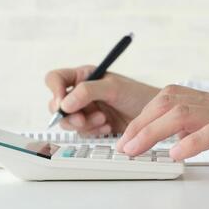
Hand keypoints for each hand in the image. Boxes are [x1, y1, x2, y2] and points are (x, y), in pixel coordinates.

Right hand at [45, 65, 159, 135]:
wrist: (153, 116)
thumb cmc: (137, 94)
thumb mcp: (113, 88)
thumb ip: (88, 91)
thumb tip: (65, 103)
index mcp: (83, 76)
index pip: (56, 79)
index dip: (55, 90)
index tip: (62, 103)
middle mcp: (81, 92)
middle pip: (57, 105)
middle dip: (69, 115)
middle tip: (83, 119)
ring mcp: (86, 109)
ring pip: (68, 121)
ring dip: (85, 124)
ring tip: (104, 120)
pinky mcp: (92, 125)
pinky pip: (81, 132)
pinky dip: (93, 131)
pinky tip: (108, 126)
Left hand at [116, 85, 208, 178]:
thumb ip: (206, 126)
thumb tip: (175, 136)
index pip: (170, 97)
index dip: (144, 114)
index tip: (128, 136)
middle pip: (170, 101)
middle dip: (141, 123)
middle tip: (124, 145)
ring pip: (184, 113)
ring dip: (154, 132)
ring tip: (137, 150)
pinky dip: (190, 143)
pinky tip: (175, 155)